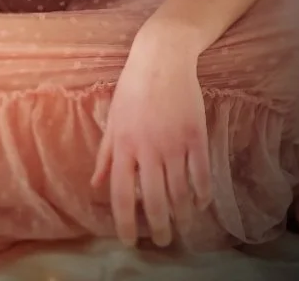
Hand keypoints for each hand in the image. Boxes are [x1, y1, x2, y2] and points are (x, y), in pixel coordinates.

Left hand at [90, 26, 211, 247]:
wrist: (162, 57)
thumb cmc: (133, 87)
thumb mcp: (114, 119)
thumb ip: (106, 155)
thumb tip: (95, 185)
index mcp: (123, 145)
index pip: (121, 194)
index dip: (125, 223)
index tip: (129, 241)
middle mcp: (148, 148)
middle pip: (155, 201)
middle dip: (159, 228)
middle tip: (162, 242)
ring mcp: (174, 143)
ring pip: (180, 193)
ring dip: (182, 216)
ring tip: (182, 228)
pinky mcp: (196, 135)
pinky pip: (201, 174)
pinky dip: (202, 194)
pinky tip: (200, 203)